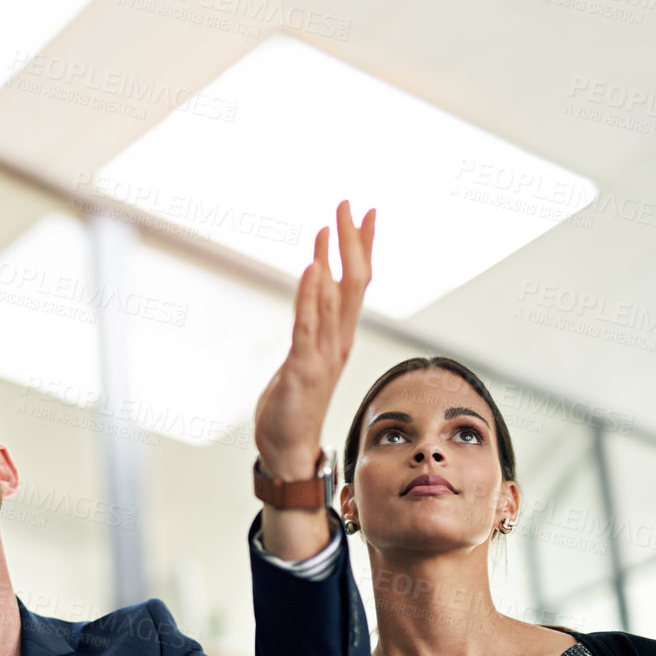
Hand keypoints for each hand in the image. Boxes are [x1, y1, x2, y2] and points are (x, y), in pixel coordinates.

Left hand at [253, 200, 374, 478]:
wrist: (288, 451)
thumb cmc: (294, 407)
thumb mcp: (306, 358)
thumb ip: (313, 329)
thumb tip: (315, 303)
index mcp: (339, 337)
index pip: (356, 284)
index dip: (363, 247)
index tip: (367, 213)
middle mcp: (337, 342)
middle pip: (353, 283)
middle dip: (353, 241)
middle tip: (350, 204)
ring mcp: (322, 355)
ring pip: (334, 299)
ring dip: (334, 259)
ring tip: (332, 224)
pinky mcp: (302, 368)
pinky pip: (308, 327)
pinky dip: (311, 298)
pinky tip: (313, 269)